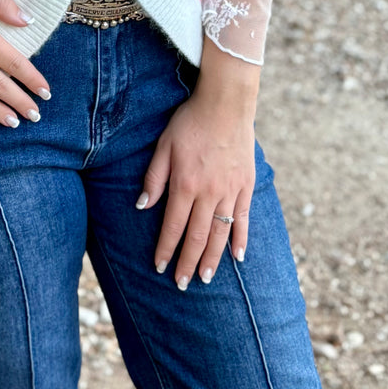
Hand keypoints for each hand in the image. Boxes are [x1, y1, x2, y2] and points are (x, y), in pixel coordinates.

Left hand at [137, 40, 258, 286]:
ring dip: (212, 259)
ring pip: (221, 234)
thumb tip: (141, 206)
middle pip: (197, 237)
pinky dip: (241, 240)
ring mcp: (230, 191)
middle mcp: (208, 193)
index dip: (165, 249)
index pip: (172, 226)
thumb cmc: (190, 121)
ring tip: (204, 279)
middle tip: (181, 284)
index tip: (160, 267)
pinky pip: (244, 219)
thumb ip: (154, 178)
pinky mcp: (246, 186)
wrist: (226, 103)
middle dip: (187, 263)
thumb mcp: (164, 145)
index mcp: (185, 184)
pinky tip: (238, 258)